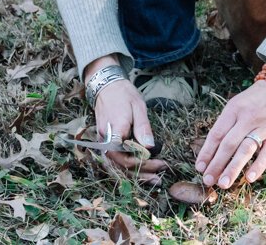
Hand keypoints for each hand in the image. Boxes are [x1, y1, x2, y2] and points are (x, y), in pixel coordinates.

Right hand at [86, 56, 167, 181]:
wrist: (106, 87)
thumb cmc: (123, 95)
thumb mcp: (138, 107)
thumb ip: (143, 128)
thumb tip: (150, 147)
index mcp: (115, 132)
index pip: (128, 157)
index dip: (145, 164)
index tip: (162, 163)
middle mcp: (106, 142)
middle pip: (123, 166)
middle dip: (144, 172)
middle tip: (162, 173)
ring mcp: (103, 144)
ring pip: (119, 167)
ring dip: (136, 174)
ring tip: (154, 178)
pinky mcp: (105, 144)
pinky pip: (116, 161)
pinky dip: (129, 169)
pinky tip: (141, 171)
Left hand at [194, 68, 265, 188]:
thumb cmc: (254, 101)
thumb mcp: (236, 105)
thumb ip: (225, 125)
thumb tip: (210, 152)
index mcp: (234, 110)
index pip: (217, 134)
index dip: (207, 152)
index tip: (200, 167)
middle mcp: (247, 118)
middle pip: (229, 144)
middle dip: (216, 164)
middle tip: (208, 181)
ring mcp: (263, 127)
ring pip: (246, 150)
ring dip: (233, 168)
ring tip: (223, 184)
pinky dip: (258, 166)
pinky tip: (249, 178)